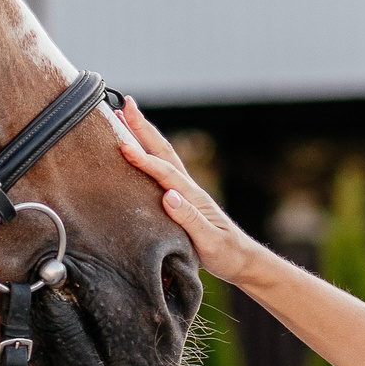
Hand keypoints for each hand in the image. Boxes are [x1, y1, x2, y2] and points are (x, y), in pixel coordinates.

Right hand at [115, 98, 269, 283]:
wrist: (241, 260)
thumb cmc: (225, 253)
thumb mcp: (209, 241)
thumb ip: (190, 219)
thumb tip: (169, 196)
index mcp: (193, 197)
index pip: (165, 173)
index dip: (144, 159)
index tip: (123, 145)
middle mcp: (188, 189)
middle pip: (164, 152)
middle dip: (143, 128)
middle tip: (125, 105)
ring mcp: (185, 192)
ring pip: (162, 157)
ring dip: (143, 135)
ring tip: (123, 118)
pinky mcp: (182, 199)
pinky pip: (161, 170)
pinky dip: (147, 154)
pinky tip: (136, 151)